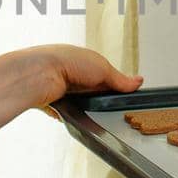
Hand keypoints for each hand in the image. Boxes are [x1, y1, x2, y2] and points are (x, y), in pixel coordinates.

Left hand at [27, 44, 143, 113]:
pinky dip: (69, 116)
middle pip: (91, 92)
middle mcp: (71, 74)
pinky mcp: (52, 102)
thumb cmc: (65, 61)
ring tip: (89, 110)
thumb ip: (120, 79)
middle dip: (98, 99)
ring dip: (84, 108)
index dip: (113, 87)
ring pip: (78, 104)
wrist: (40, 74)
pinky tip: (73, 116)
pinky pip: (64, 113)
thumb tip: (138, 81)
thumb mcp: (103, 68)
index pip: (103, 76)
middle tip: (107, 106)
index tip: (124, 97)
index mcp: (84, 61)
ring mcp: (61, 88)